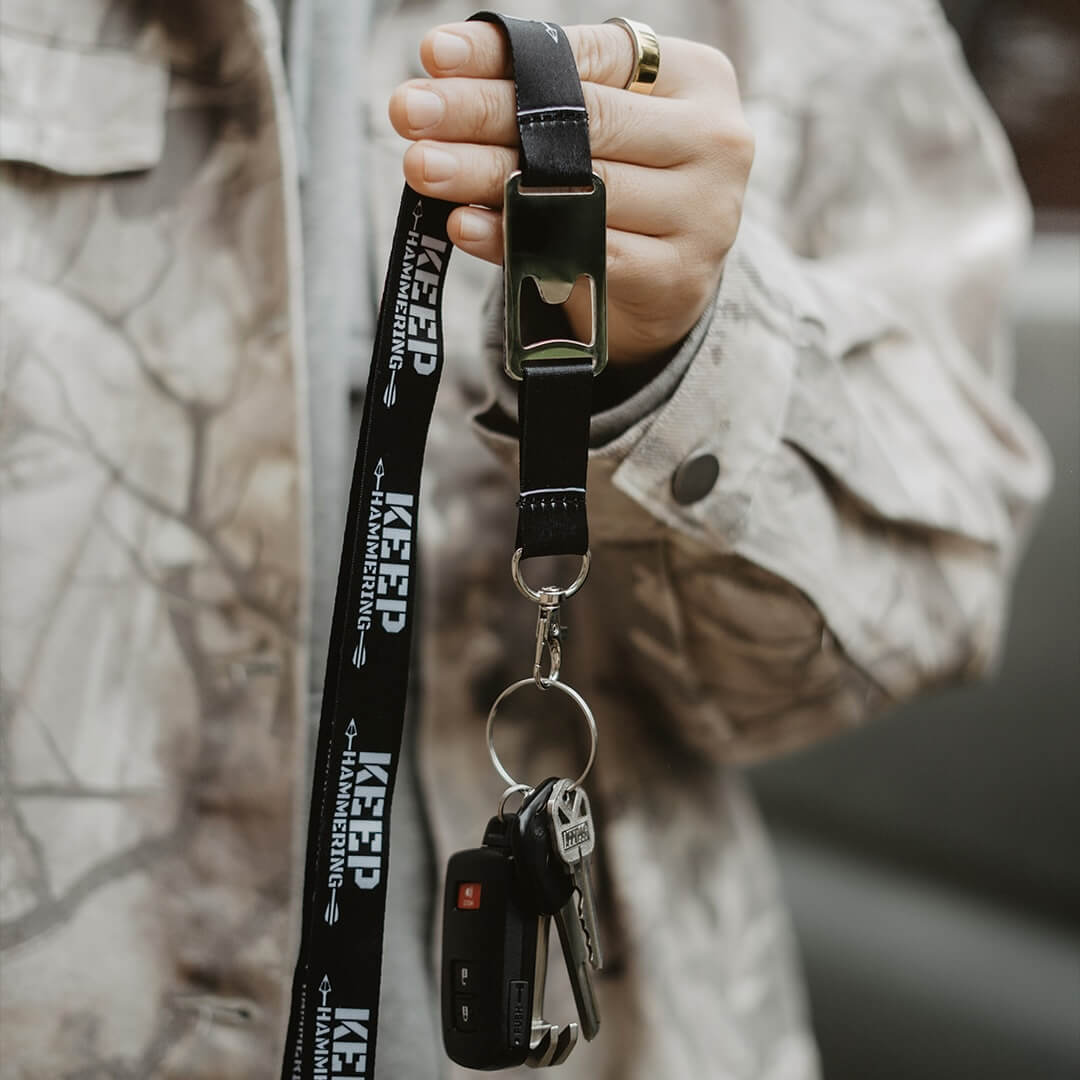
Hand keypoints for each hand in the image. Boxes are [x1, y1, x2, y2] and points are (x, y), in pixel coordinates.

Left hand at [388, 22, 753, 366]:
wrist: (672, 282)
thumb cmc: (627, 181)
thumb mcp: (604, 124)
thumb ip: (551, 95)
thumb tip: (445, 69)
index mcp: (697, 80)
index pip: (591, 57)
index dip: (509, 56)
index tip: (436, 55)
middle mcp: (713, 142)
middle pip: (584, 122)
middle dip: (484, 113)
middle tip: (410, 110)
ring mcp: (703, 216)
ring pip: (578, 190)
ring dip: (488, 176)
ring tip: (420, 164)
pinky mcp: (674, 279)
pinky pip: (581, 255)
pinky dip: (516, 239)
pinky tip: (465, 223)